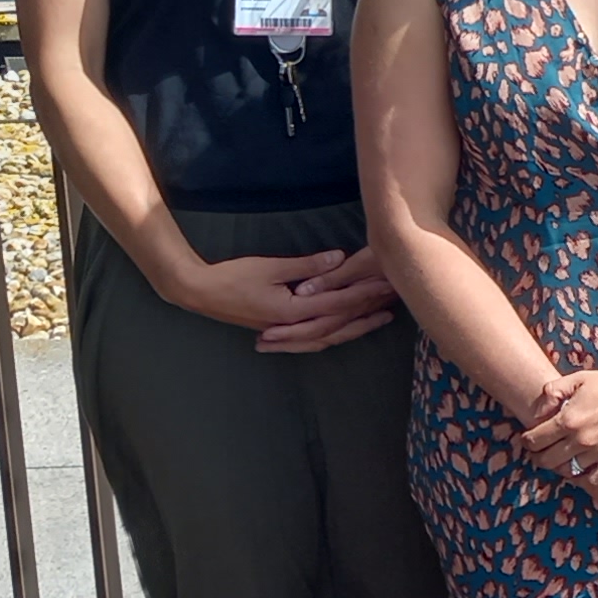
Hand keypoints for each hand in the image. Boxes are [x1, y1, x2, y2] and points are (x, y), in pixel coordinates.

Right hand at [175, 246, 402, 352]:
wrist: (200, 292)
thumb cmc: (233, 277)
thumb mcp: (271, 267)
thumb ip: (306, 266)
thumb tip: (339, 259)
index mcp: (291, 312)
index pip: (337, 305)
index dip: (364, 294)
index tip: (388, 284)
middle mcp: (292, 327)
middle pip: (339, 324)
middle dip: (368, 312)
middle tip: (397, 301)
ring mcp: (286, 333)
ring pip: (329, 335)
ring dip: (356, 326)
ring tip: (381, 316)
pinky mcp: (281, 331)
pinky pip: (315, 338)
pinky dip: (334, 334)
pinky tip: (347, 330)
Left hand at [519, 358, 597, 480]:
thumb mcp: (579, 378)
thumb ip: (553, 392)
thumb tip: (538, 412)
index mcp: (568, 419)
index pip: (535, 440)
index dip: (527, 441)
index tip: (530, 440)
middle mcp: (581, 440)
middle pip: (547, 460)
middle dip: (539, 457)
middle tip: (541, 453)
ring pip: (569, 471)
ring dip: (562, 466)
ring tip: (563, 458)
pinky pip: (594, 479)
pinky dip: (585, 475)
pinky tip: (584, 466)